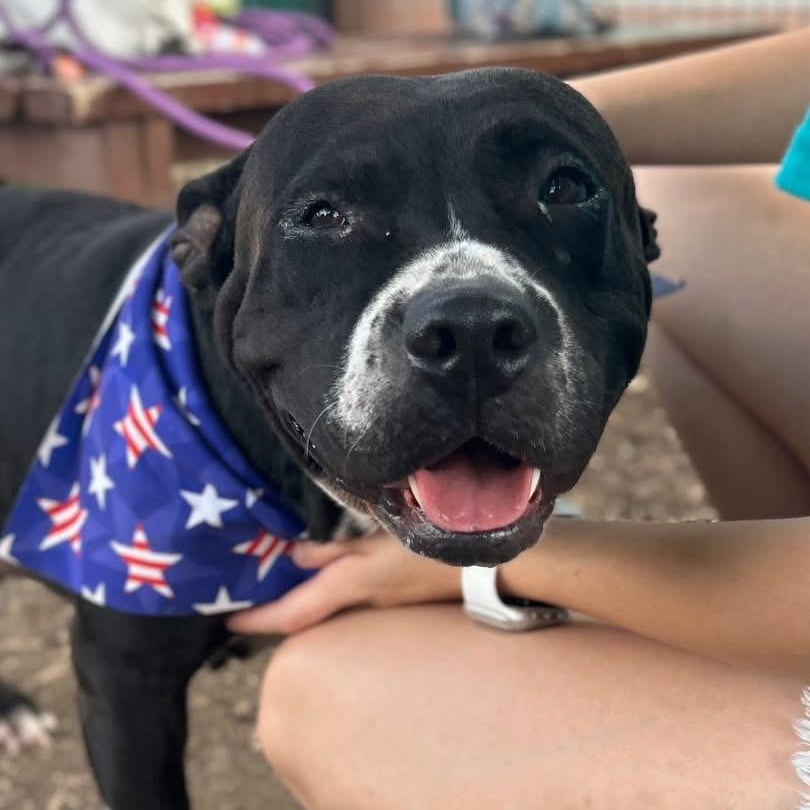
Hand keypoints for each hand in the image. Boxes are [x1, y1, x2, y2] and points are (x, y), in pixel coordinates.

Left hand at [227, 531, 461, 635]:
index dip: (258, 619)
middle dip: (271, 613)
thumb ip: (335, 549)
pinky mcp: (386, 600)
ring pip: (321, 612)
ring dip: (293, 605)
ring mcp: (373, 606)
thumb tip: (295, 555)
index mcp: (349, 586)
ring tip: (269, 589)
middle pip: (302, 617)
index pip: (292, 612)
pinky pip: (341, 605)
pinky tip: (316, 583)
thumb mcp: (378, 538)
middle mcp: (356, 604)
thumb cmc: (428, 547)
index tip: (229, 621)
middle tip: (243, 601)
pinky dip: (320, 598)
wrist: (478, 570)